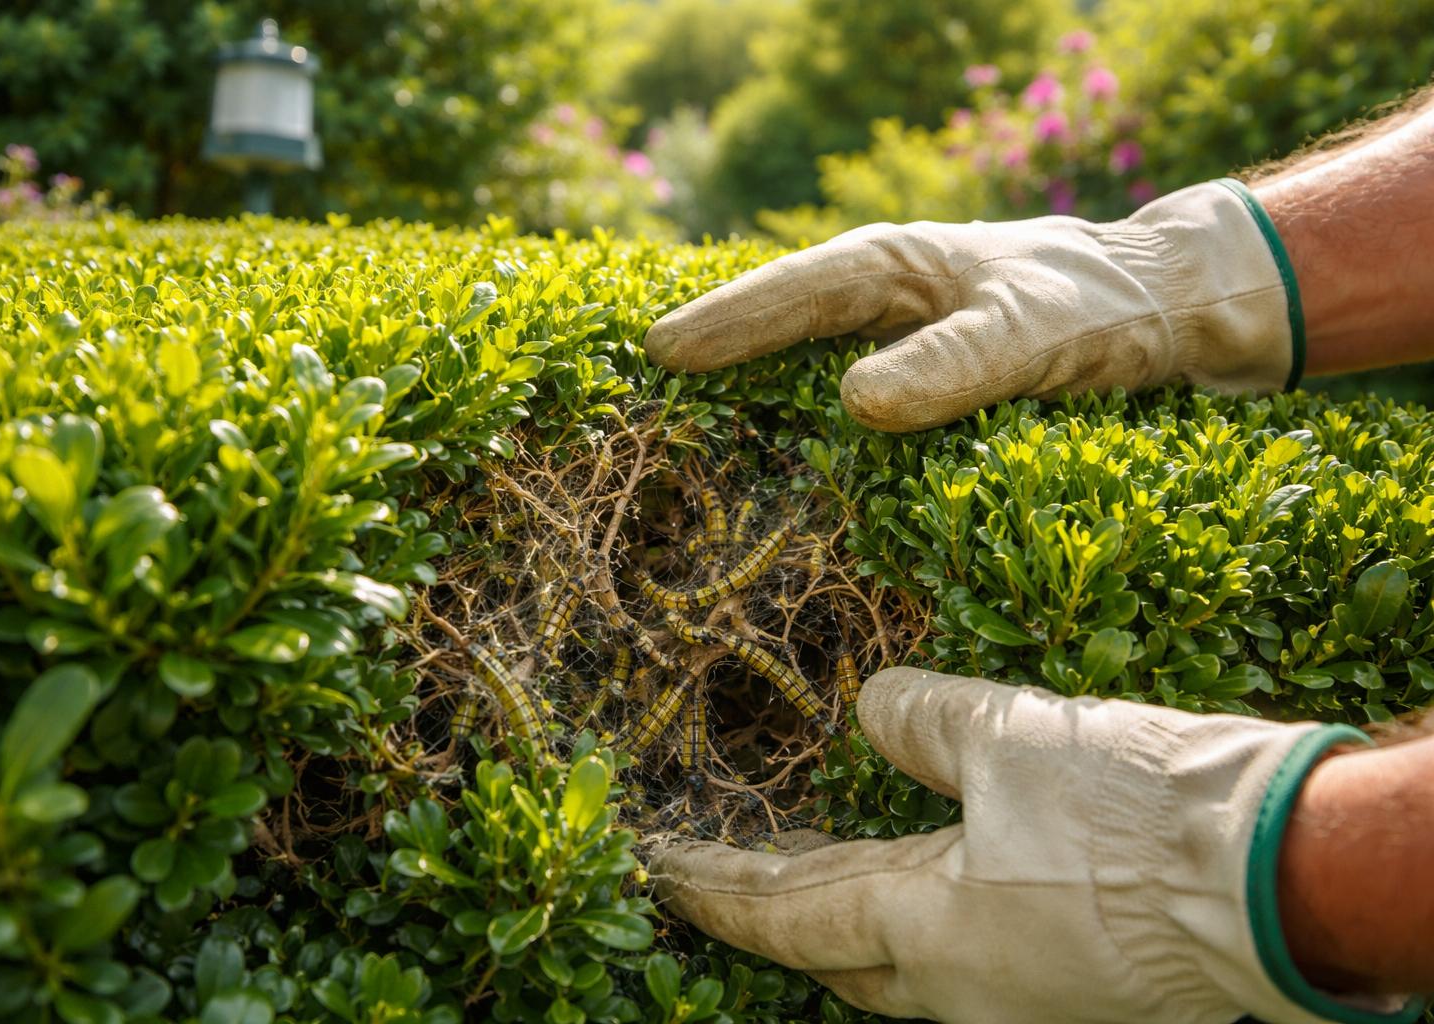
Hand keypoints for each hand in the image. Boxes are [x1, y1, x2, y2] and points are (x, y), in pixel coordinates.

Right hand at [645, 181, 1302, 430]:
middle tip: (622, 400)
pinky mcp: (901, 381)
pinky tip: (760, 470)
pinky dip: (786, 426)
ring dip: (735, 396)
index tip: (658, 352)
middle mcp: (874, 300)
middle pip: (767, 325)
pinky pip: (825, 399)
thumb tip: (853, 403)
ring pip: (789, 363)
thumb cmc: (1098, 307)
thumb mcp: (1033, 334)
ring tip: (666, 444)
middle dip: (703, 354)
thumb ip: (952, 366)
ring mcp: (883, 340)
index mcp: (890, 268)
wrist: (1158, 309)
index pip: (788, 293)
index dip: (723, 323)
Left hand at [649, 668, 1419, 1023]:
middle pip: (832, 953)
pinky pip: (957, 958)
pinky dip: (911, 920)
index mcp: (928, 931)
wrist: (1283, 876)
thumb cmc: (1138, 811)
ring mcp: (1018, 998)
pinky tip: (917, 878)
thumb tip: (868, 706)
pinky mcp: (1070, 987)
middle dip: (771, 909)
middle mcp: (961, 987)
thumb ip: (922, 721)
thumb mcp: (1011, 735)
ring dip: (840, 920)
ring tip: (805, 871)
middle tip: (721, 871)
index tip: (662, 866)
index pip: (786, 916)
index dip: (716, 886)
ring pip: (894, 965)